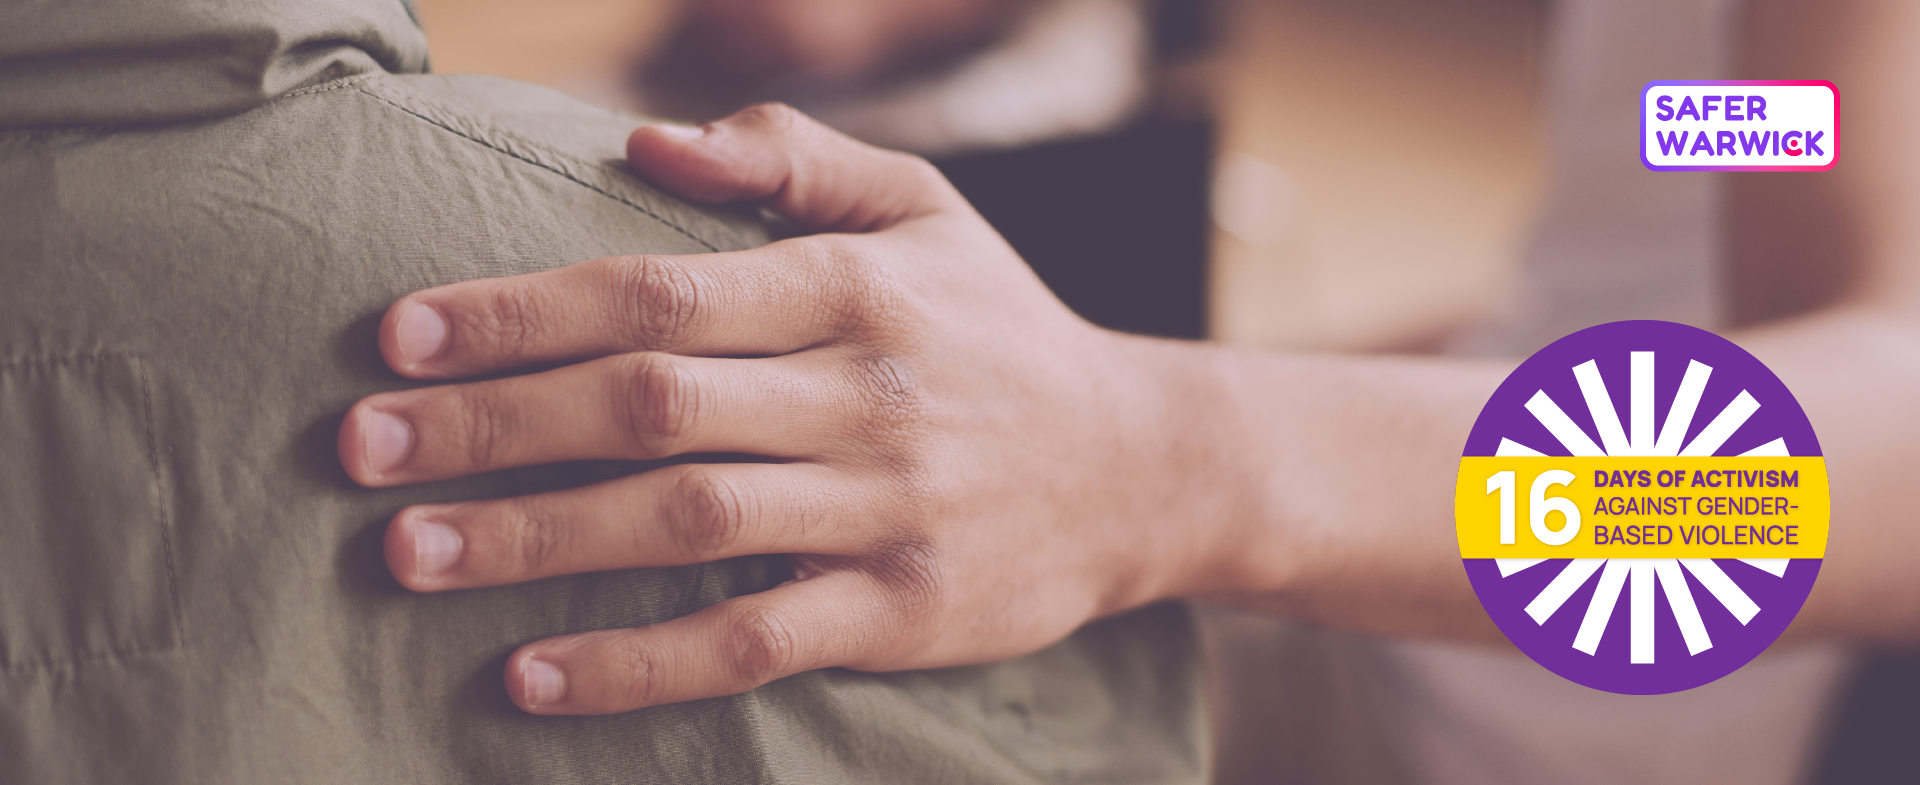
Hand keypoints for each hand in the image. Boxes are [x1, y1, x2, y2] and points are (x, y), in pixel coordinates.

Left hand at [338, 104, 1245, 714]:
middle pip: (651, 404)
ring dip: (537, 540)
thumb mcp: (925, 208)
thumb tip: (646, 143)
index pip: (660, 291)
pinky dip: (640, 664)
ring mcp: (886, 510)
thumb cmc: (999, 328)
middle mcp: (867, 393)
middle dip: (495, 423)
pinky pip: (753, 641)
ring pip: (687, 524)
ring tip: (408, 552)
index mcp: (857, 286)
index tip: (401, 336)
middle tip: (362, 445)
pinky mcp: (901, 612)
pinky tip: (532, 675)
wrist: (1140, 466)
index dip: (523, 312)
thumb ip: (792, 157)